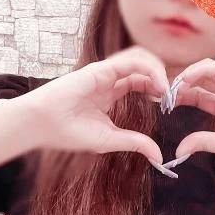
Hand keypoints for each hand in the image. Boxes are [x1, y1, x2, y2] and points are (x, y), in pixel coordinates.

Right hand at [23, 46, 169, 163]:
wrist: (42, 125)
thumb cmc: (68, 132)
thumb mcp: (110, 139)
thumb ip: (135, 143)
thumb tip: (159, 156)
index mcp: (111, 92)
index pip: (141, 81)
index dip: (157, 87)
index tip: (168, 103)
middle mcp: (109, 79)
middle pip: (144, 66)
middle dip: (162, 77)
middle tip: (172, 95)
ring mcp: (104, 72)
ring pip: (139, 58)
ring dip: (157, 69)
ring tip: (166, 89)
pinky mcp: (99, 69)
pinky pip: (130, 61)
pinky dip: (148, 69)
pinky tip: (157, 84)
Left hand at [171, 57, 214, 172]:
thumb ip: (203, 142)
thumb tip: (178, 150)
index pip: (197, 97)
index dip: (180, 97)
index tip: (161, 102)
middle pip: (201, 82)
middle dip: (181, 84)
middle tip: (163, 90)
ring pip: (211, 72)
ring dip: (190, 75)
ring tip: (175, 84)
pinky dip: (206, 71)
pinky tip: (190, 78)